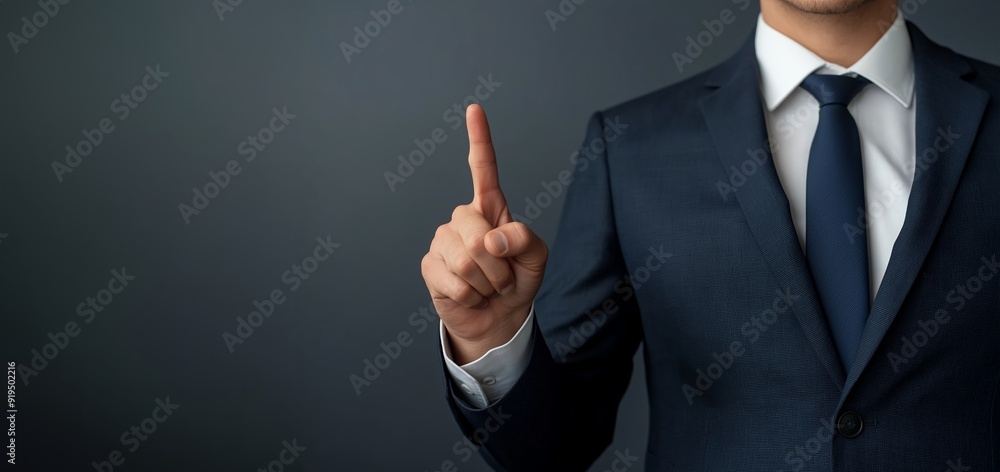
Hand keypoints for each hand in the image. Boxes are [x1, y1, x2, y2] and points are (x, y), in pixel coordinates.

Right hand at [421, 104, 547, 364]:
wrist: (498, 318)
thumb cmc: (518, 281)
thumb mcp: (536, 259)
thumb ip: (526, 241)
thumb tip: (492, 238)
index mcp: (491, 208)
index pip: (483, 169)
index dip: (479, 139)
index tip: (475, 109)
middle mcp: (463, 219)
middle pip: (476, 230)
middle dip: (498, 263)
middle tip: (504, 277)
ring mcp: (443, 241)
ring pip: (467, 259)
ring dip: (487, 282)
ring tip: (488, 286)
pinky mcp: (430, 266)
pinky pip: (455, 281)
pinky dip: (471, 295)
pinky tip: (470, 295)